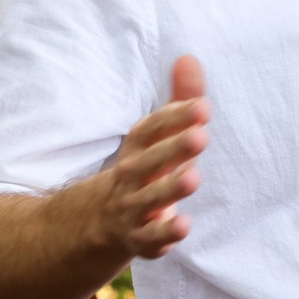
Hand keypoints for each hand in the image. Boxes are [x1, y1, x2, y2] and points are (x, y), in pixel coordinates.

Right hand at [79, 55, 207, 262]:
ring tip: (194, 179)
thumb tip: (189, 58)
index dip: (173, 118)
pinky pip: (148, 239)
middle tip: (202, 136)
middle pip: (148, 162)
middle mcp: (131, 177)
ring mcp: (131, 209)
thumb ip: (178, 102)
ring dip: (169, 190)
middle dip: (174, 149)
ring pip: (148, 200)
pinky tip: (184, 226)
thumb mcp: (156, 138)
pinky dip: (163, 234)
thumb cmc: (143, 170)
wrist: (97, 224)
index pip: (149, 130)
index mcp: (136, 150)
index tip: (201, 106)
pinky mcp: (138, 239)